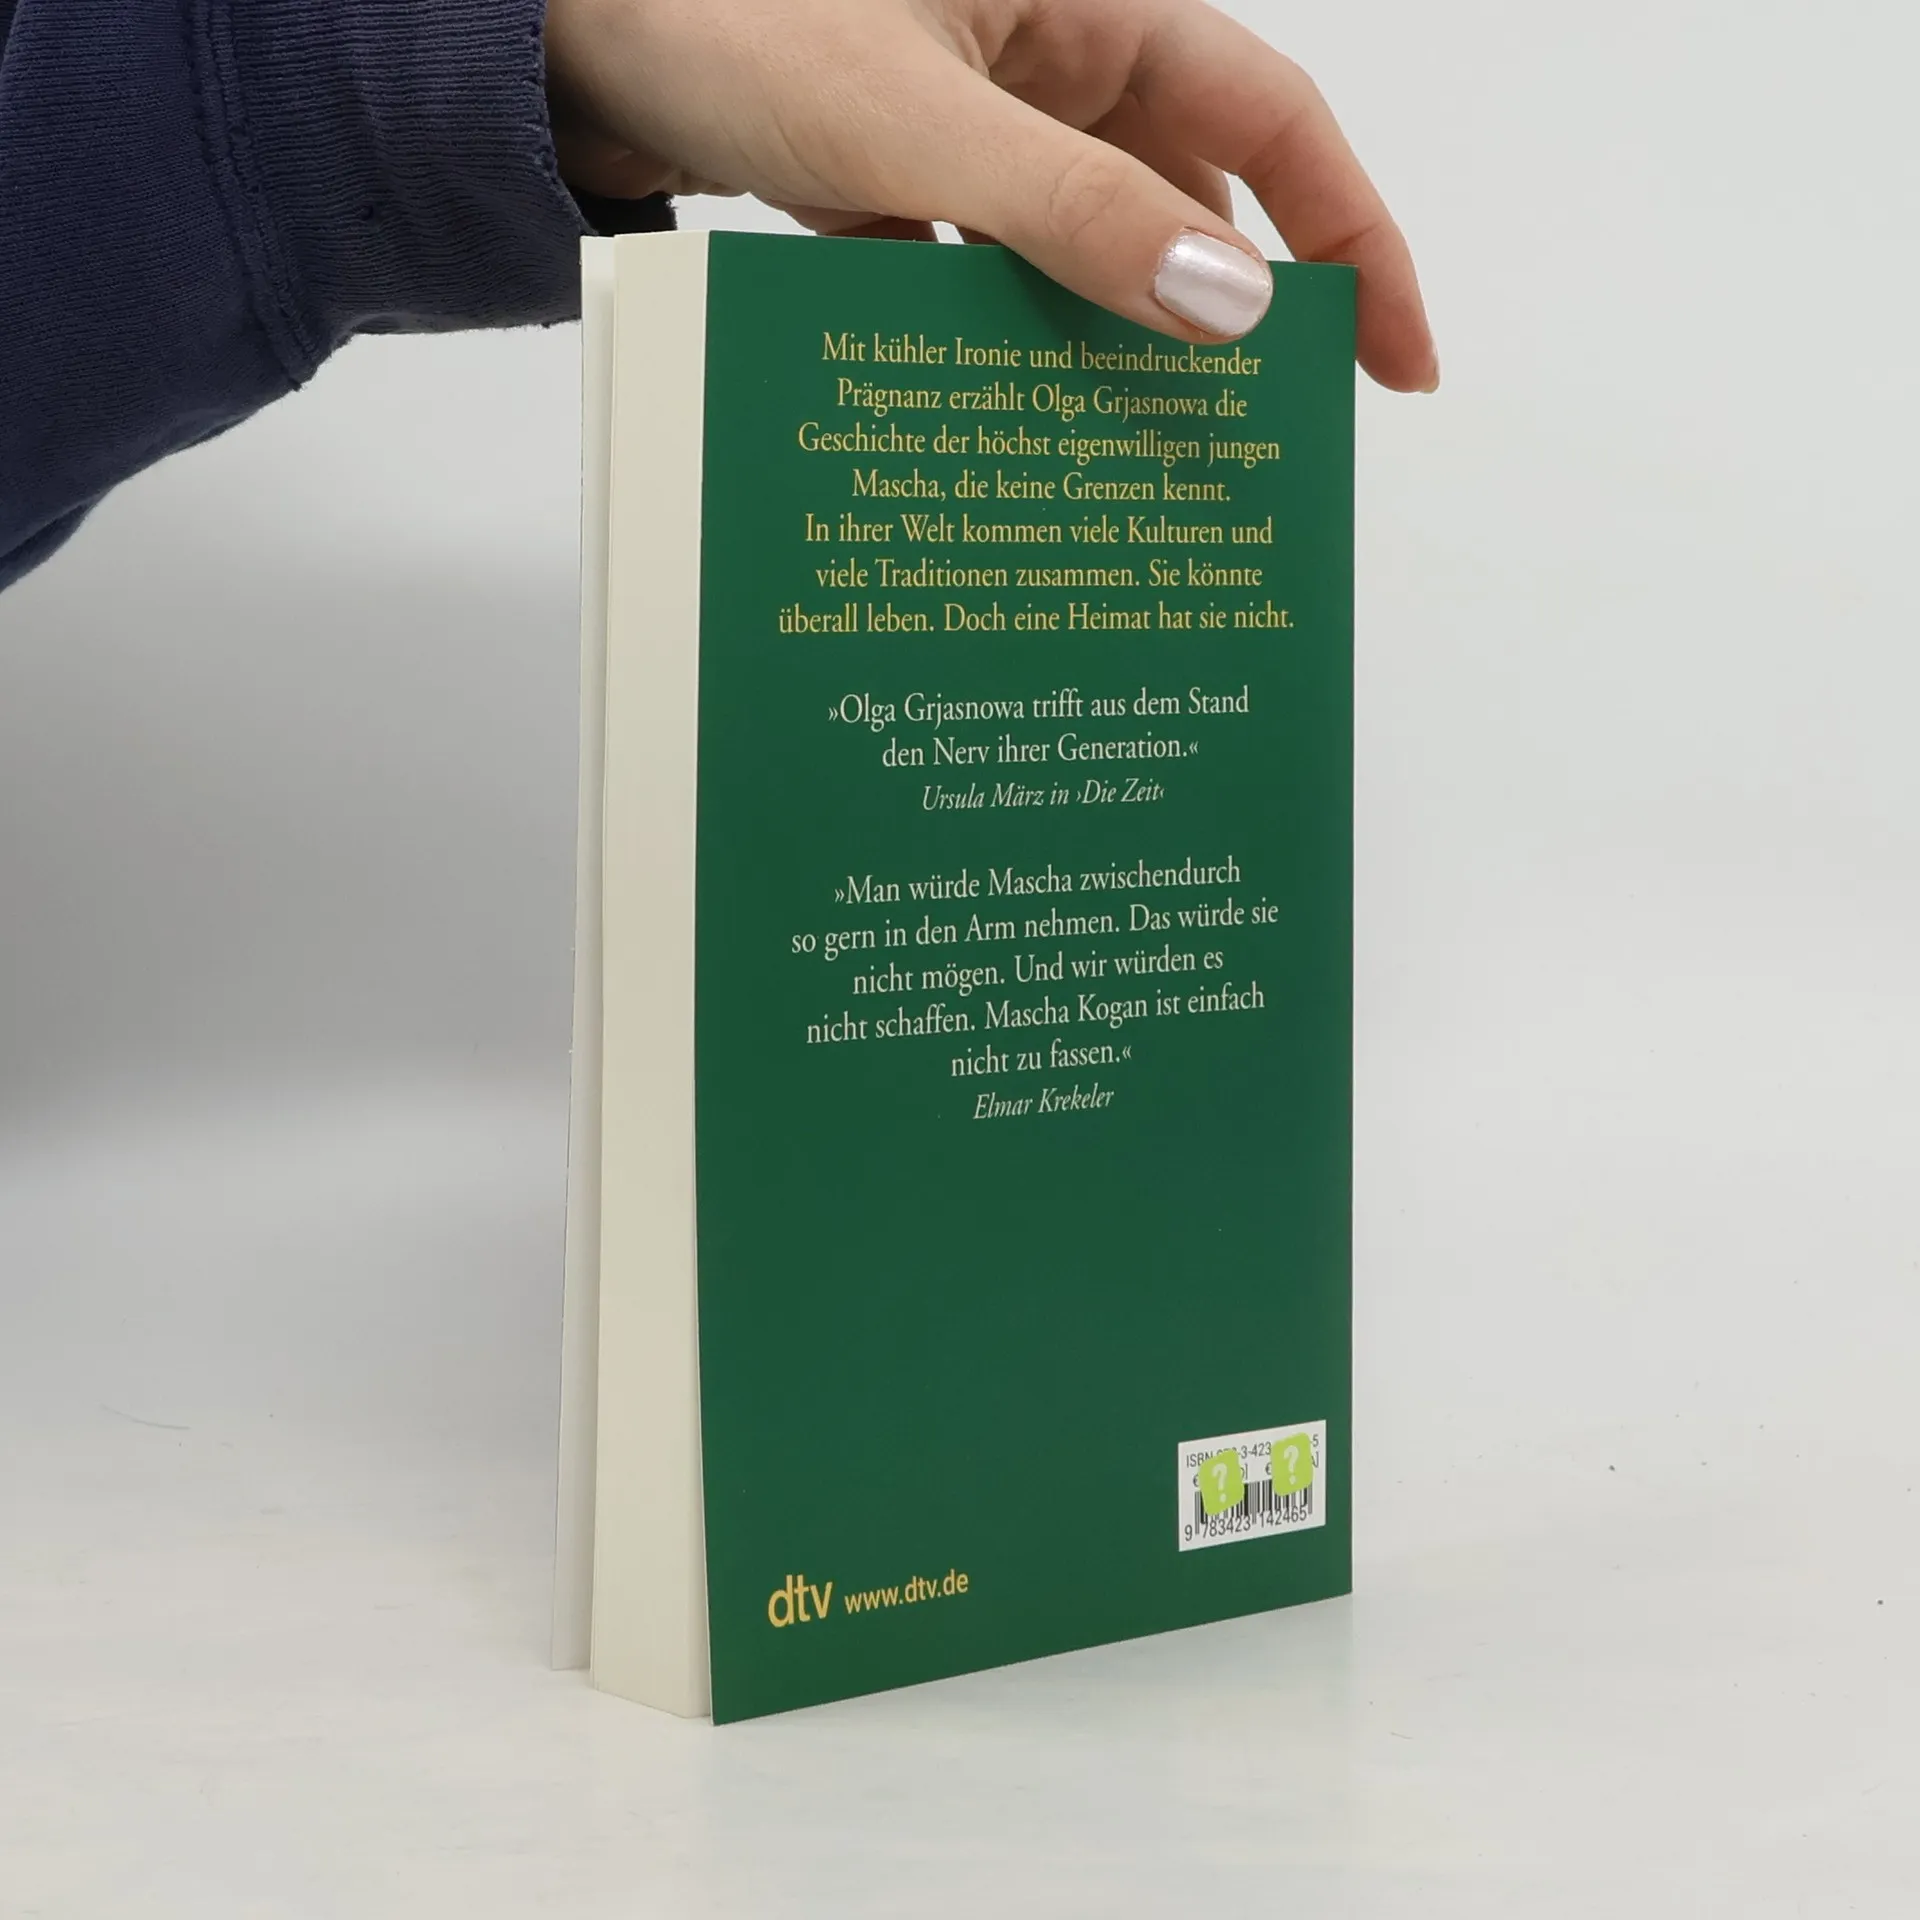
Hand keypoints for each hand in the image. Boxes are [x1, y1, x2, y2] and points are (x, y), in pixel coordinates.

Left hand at [544, 0, 1435, 389]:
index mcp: (1090, 5)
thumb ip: (1069, 213)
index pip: (1274, 122)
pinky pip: (983, 272)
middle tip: (1255, 448)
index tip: (1397, 363)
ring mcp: (968, 124)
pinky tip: (1000, 427)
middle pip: (1186, 197)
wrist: (546, 28)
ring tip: (1134, 466)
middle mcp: (1044, 59)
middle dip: (1226, 318)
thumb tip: (1225, 308)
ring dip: (1105, 348)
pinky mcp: (895, 179)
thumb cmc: (717, 12)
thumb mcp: (914, 120)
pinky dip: (996, 344)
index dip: (1356, 239)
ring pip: (1081, 250)